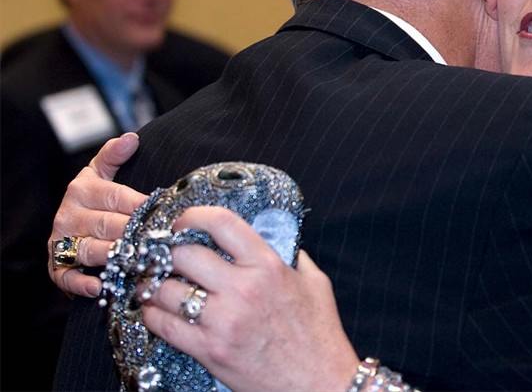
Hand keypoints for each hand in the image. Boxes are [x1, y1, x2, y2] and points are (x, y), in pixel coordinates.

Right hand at [48, 133, 147, 296]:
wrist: (71, 225)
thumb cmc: (96, 199)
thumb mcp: (101, 173)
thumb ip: (114, 156)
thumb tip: (131, 138)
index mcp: (82, 190)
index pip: (117, 197)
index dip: (143, 205)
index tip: (166, 212)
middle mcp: (68, 216)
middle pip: (108, 225)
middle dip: (136, 233)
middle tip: (160, 240)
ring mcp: (61, 243)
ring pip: (92, 249)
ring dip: (116, 257)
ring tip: (138, 260)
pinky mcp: (56, 268)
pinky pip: (68, 278)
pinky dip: (82, 284)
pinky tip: (101, 286)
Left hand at [142, 206, 359, 390]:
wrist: (319, 383)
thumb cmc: (320, 335)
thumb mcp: (315, 283)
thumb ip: (294, 257)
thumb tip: (277, 240)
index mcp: (268, 266)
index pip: (222, 223)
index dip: (194, 216)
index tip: (185, 222)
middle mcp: (242, 289)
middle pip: (184, 254)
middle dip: (168, 252)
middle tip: (165, 256)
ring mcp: (223, 321)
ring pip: (165, 290)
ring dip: (154, 284)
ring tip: (154, 283)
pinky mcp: (209, 350)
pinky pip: (164, 325)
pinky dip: (153, 314)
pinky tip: (156, 310)